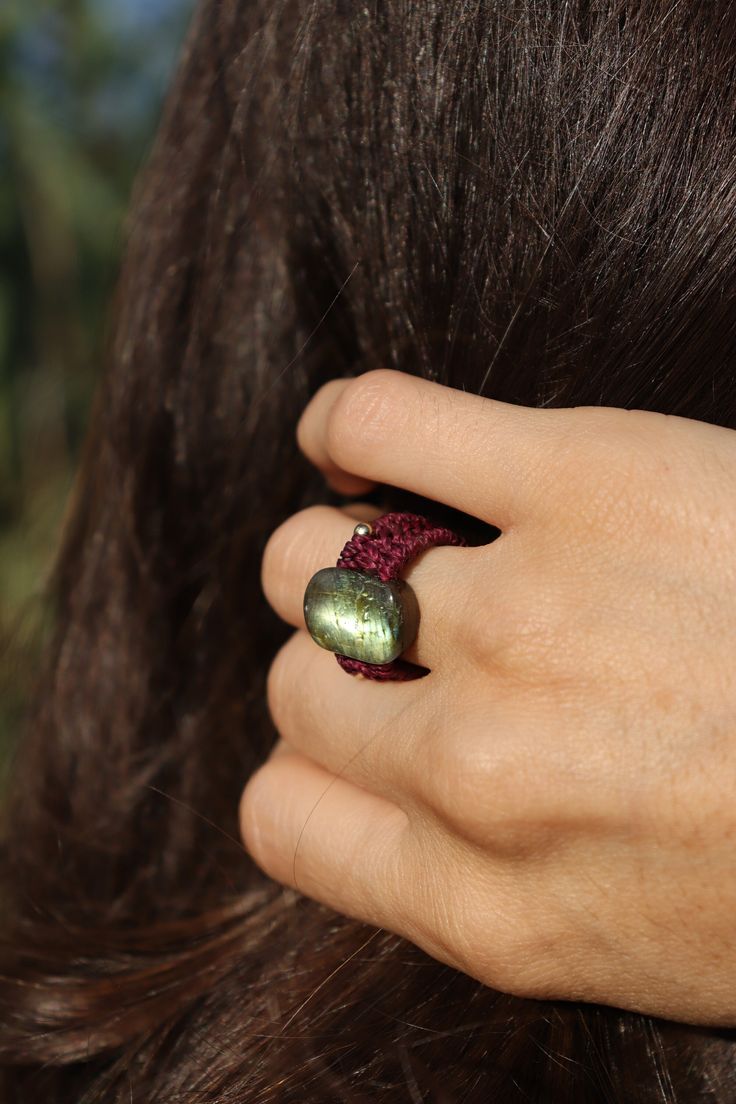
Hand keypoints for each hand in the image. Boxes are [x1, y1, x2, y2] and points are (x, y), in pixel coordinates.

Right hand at [240, 367, 735, 1025]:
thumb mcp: (620, 947)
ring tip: (406, 550)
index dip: (309, 771)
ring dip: (335, 557)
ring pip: (311, 561)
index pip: (280, 817)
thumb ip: (464, 887)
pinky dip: (349, 425)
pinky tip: (361, 440)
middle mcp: (480, 768)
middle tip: (418, 649)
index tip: (359, 741)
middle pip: (300, 689)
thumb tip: (377, 790)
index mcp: (487, 904)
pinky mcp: (583, 479)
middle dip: (342, 669)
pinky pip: (383, 424)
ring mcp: (522, 615)